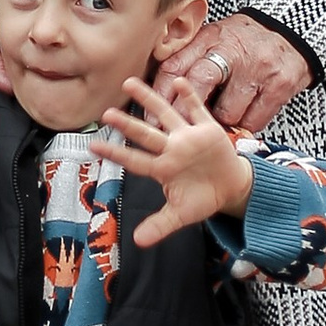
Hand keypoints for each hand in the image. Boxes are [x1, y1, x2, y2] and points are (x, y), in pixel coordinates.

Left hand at [103, 74, 255, 245]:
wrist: (231, 187)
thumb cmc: (201, 197)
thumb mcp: (181, 214)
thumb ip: (160, 226)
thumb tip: (137, 242)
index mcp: (163, 168)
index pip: (136, 160)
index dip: (116, 153)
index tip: (94, 146)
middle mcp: (172, 149)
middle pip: (146, 134)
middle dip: (128, 125)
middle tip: (106, 113)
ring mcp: (188, 138)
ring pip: (165, 114)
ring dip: (149, 99)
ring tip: (129, 82)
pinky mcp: (208, 130)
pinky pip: (197, 111)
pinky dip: (190, 97)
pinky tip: (180, 82)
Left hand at [153, 13, 312, 140]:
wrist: (291, 30)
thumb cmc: (245, 39)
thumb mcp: (215, 38)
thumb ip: (190, 57)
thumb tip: (161, 92)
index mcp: (210, 37)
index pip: (176, 65)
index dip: (159, 93)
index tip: (150, 116)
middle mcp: (232, 51)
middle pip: (199, 83)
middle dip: (183, 113)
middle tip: (175, 131)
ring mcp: (257, 69)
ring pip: (227, 111)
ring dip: (221, 121)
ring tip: (221, 117)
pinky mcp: (279, 86)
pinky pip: (254, 120)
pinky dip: (246, 125)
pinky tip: (244, 117)